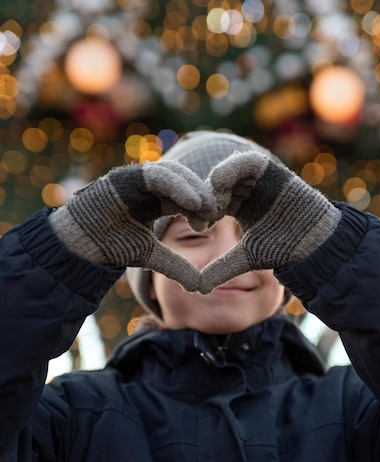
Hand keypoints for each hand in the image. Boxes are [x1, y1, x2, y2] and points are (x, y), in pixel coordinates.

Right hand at [49, 161, 217, 291]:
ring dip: (193, 189)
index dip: (201, 207)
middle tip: (215, 212)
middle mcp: (149, 186)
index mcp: (157, 200)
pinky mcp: (126, 177)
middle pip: (184, 182)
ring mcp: (137, 179)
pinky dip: (177, 186)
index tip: (213, 222)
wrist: (81, 247)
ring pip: (174, 174)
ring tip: (206, 206)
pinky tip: (192, 201)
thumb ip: (175, 266)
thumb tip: (201, 286)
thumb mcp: (151, 256)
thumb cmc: (113, 247)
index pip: (186, 196)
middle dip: (201, 195)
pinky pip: (158, 176)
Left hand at [200, 151, 340, 293]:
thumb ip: (221, 270)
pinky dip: (232, 167)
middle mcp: (245, 191)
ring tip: (215, 204)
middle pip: (216, 184)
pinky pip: (248, 162)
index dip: (198, 209)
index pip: (209, 200)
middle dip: (206, 198)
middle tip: (204, 215)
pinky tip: (221, 183)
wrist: (313, 245)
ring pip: (228, 170)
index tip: (196, 225)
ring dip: (216, 183)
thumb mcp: (245, 259)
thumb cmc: (283, 250)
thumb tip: (197, 290)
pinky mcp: (271, 171)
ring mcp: (258, 180)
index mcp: (236, 207)